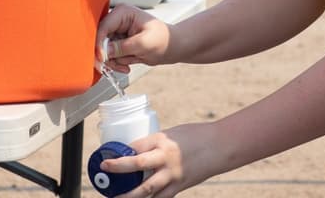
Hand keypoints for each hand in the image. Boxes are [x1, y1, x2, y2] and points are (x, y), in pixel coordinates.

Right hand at [96, 4, 172, 72]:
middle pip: (99, 40)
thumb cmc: (164, 39)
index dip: (99, 44)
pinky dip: (116, 63)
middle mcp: (116, 21)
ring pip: (103, 50)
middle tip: (120, 64)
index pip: (103, 27)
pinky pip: (109, 56)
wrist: (171, 47)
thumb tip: (105, 52)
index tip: (102, 58)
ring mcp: (116, 32)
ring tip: (130, 62)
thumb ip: (123, 47)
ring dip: (115, 61)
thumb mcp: (144, 43)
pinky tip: (127, 64)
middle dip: (109, 56)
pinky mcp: (116, 43)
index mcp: (123, 13)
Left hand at [103, 122, 218, 197]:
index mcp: (162, 140)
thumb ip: (154, 143)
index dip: (120, 151)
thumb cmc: (196, 136)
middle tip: (104, 169)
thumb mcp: (172, 133)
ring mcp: (172, 175)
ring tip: (115, 197)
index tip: (108, 154)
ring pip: (145, 189)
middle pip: (136, 165)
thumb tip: (137, 152)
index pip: (135, 146)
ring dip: (128, 195)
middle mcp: (165, 158)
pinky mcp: (179, 186)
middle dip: (118, 168)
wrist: (220, 146)